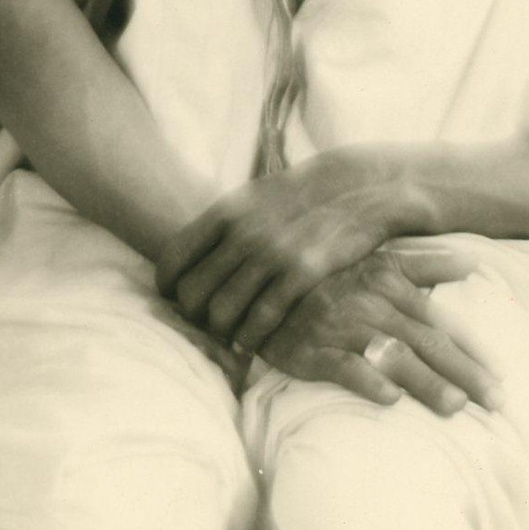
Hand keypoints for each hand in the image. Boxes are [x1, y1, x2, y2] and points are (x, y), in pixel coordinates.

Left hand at [156, 150, 403, 352]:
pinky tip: (254, 342)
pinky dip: (250, 338)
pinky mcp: (301, 274)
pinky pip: (260, 321)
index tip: (176, 300)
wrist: (361, 188)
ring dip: (222, 333)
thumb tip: (190, 252)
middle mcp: (243, 233)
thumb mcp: (257, 196)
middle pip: (192, 294)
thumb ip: (225, 223)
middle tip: (205, 324)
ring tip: (230, 337)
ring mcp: (272, 254)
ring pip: (221, 313)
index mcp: (226, 211)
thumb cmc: (304, 197)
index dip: (167, 289)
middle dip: (193, 317)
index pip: (172, 261)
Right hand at [257, 242, 504, 416]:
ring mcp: (341, 328)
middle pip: (426, 343)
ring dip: (425, 381)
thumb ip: (423, 264)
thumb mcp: (376, 259)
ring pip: (392, 357)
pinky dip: (366, 381)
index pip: (440, 320)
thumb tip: (471, 263)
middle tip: (496, 401)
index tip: (502, 374)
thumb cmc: (329, 273)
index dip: (472, 347)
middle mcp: (371, 305)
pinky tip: (388, 398)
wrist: (264, 282)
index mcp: (389, 282)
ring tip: (455, 407)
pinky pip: (343, 367)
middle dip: (465, 373)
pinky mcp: (311, 351)